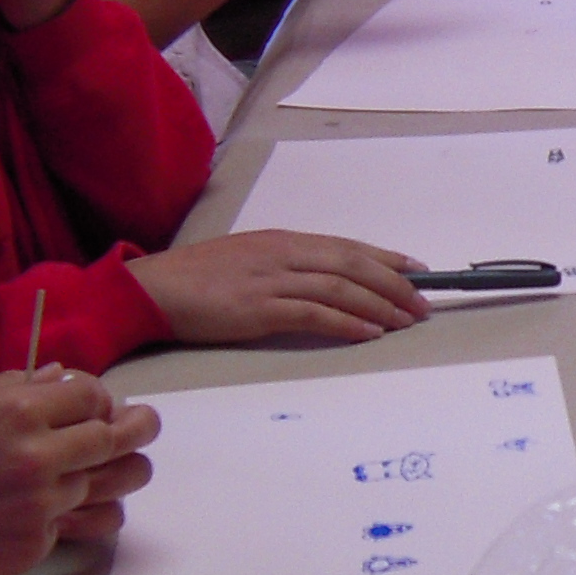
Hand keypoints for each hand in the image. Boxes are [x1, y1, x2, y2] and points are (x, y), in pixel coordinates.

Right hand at [0, 369, 160, 574]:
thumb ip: (13, 387)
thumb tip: (61, 374)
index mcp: (15, 411)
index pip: (91, 395)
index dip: (98, 398)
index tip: (96, 405)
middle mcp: (37, 455)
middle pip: (115, 439)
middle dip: (136, 429)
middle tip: (143, 426)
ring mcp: (42, 503)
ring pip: (111, 484)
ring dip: (122, 474)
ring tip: (128, 468)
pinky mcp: (39, 543)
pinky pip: (85, 522)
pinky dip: (87, 513)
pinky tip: (83, 506)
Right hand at [128, 230, 428, 346]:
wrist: (151, 290)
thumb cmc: (194, 279)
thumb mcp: (246, 260)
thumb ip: (283, 267)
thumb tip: (320, 282)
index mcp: (282, 241)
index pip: (347, 246)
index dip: (386, 258)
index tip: (418, 270)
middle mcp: (283, 254)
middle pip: (353, 264)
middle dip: (394, 283)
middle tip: (423, 303)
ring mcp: (272, 280)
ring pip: (341, 288)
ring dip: (380, 305)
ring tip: (407, 321)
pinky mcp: (259, 308)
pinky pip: (314, 314)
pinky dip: (347, 323)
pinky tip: (369, 333)